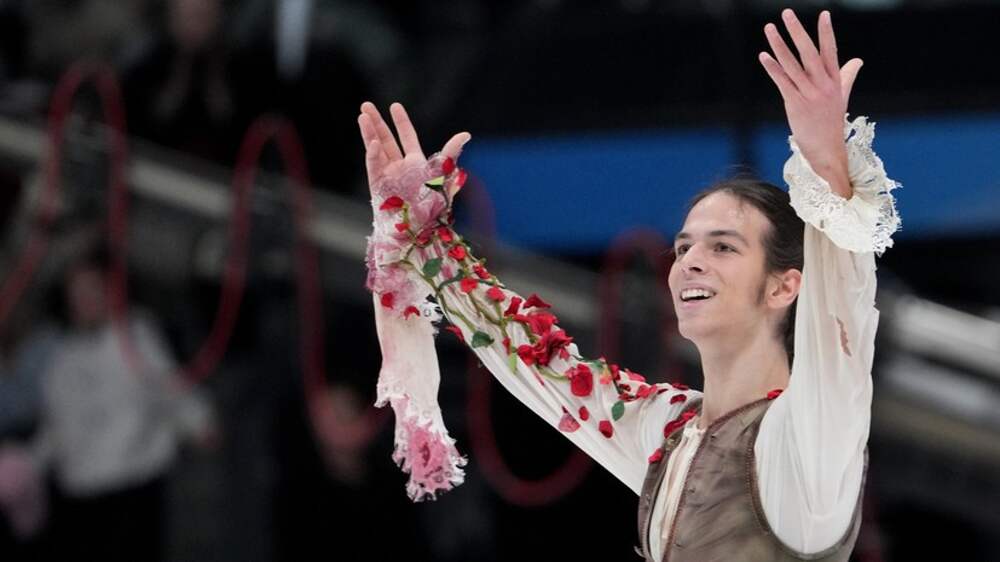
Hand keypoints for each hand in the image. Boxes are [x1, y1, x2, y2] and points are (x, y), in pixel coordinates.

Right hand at [357, 102, 469, 198]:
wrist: (419, 230)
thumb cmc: (432, 208)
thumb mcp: (443, 176)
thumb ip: (450, 154)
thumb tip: (465, 134)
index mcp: (416, 163)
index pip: (406, 137)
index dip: (400, 121)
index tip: (394, 106)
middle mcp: (400, 167)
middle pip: (386, 139)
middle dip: (376, 122)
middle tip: (366, 105)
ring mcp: (387, 175)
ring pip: (376, 148)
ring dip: (369, 132)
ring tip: (362, 116)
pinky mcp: (377, 185)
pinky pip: (374, 166)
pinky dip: (373, 154)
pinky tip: (373, 142)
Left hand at [759, 9, 862, 197]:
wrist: (826, 149)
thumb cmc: (831, 122)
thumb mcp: (842, 96)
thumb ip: (847, 75)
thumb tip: (857, 60)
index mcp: (834, 81)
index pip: (831, 51)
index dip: (826, 33)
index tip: (824, 14)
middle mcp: (823, 85)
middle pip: (809, 52)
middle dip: (798, 31)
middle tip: (787, 13)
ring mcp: (809, 94)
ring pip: (792, 64)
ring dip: (779, 45)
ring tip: (770, 28)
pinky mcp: (795, 103)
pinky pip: (782, 82)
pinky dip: (773, 68)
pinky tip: (764, 55)